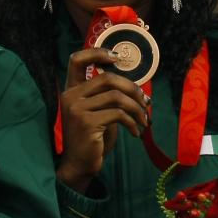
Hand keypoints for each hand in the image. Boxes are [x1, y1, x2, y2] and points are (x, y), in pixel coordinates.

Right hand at [55, 48, 150, 191]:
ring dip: (137, 108)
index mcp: (71, 90)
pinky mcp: (87, 122)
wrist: (79, 165)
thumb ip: (108, 97)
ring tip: (144, 120)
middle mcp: (71, 96)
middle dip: (132, 89)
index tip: (117, 58)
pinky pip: (118, 114)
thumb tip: (138, 89)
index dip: (98, 53)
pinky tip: (136, 132)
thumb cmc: (92, 139)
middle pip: (108, 78)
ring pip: (116, 97)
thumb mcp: (98, 113)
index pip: (77, 60)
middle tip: (146, 102)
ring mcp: (77, 109)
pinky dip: (133, 122)